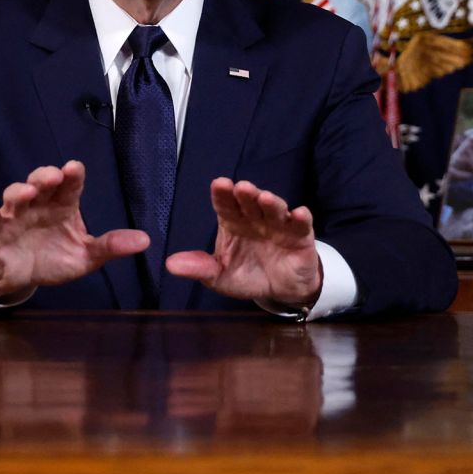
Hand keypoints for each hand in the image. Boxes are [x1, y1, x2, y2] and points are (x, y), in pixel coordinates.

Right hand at [0, 160, 149, 299]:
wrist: (20, 276)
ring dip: (19, 191)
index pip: (70, 185)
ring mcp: (15, 217)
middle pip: (40, 182)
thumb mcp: (86, 255)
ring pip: (14, 196)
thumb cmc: (54, 257)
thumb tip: (146, 240)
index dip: (72, 175)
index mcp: (62, 206)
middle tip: (55, 176)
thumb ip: (111, 246)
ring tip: (27, 192)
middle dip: (45, 176)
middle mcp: (39, 205)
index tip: (75, 168)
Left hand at [165, 178, 322, 308]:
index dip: (222, 194)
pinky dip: (301, 217)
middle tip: (241, 187)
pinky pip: (302, 225)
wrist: (281, 289)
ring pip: (275, 208)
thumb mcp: (221, 276)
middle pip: (250, 202)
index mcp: (233, 222)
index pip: (226, 204)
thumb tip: (170, 264)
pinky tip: (299, 213)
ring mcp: (279, 224)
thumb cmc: (248, 275)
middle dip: (246, 194)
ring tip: (265, 198)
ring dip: (271, 201)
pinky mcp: (301, 236)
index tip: (219, 184)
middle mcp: (255, 218)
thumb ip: (200, 268)